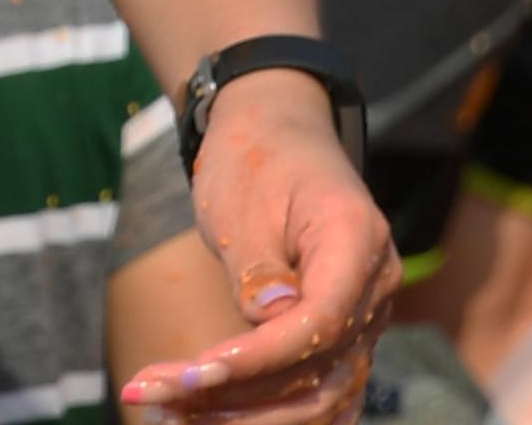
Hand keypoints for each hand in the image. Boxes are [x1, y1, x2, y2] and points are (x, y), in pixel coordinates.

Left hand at [120, 71, 398, 423]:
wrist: (277, 134)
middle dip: (236, 398)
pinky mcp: (344, 336)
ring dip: (247, 415)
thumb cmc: (254, 159)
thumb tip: (269, 320)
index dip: (258, 358)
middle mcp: (375, 288)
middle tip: (156, 400)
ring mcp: (366, 318)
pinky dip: (268, 410)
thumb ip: (256, 265)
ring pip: (321, 395)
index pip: (318, 321)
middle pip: (318, 371)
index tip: (192, 373)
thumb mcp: (241, 201)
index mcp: (357, 241)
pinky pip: (319, 390)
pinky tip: (211, 418)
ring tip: (169, 414)